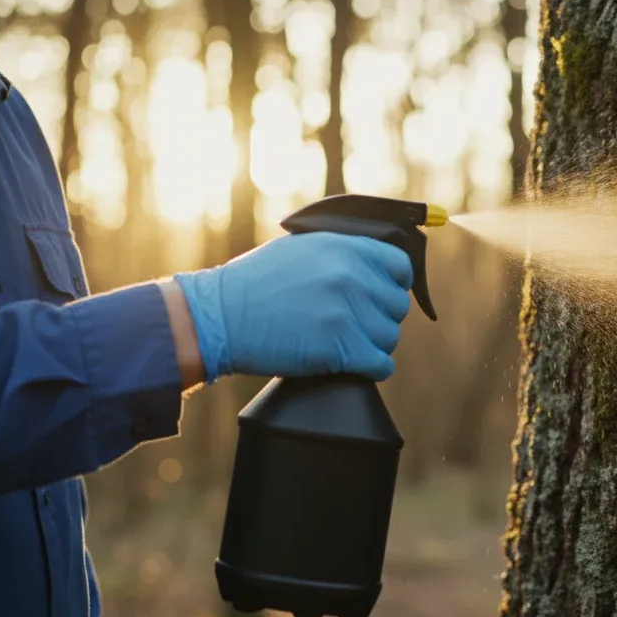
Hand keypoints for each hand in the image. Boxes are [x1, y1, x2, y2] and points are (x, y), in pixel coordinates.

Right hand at [172, 232, 412, 381]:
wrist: (216, 317)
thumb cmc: (254, 284)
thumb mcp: (301, 248)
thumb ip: (340, 253)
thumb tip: (375, 267)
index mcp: (346, 247)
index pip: (400, 265)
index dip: (393, 284)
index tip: (380, 297)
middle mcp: (351, 276)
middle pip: (396, 306)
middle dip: (378, 318)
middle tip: (354, 326)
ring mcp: (347, 312)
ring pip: (390, 337)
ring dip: (373, 345)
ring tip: (346, 345)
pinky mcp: (339, 347)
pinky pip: (381, 364)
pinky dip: (372, 369)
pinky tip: (354, 366)